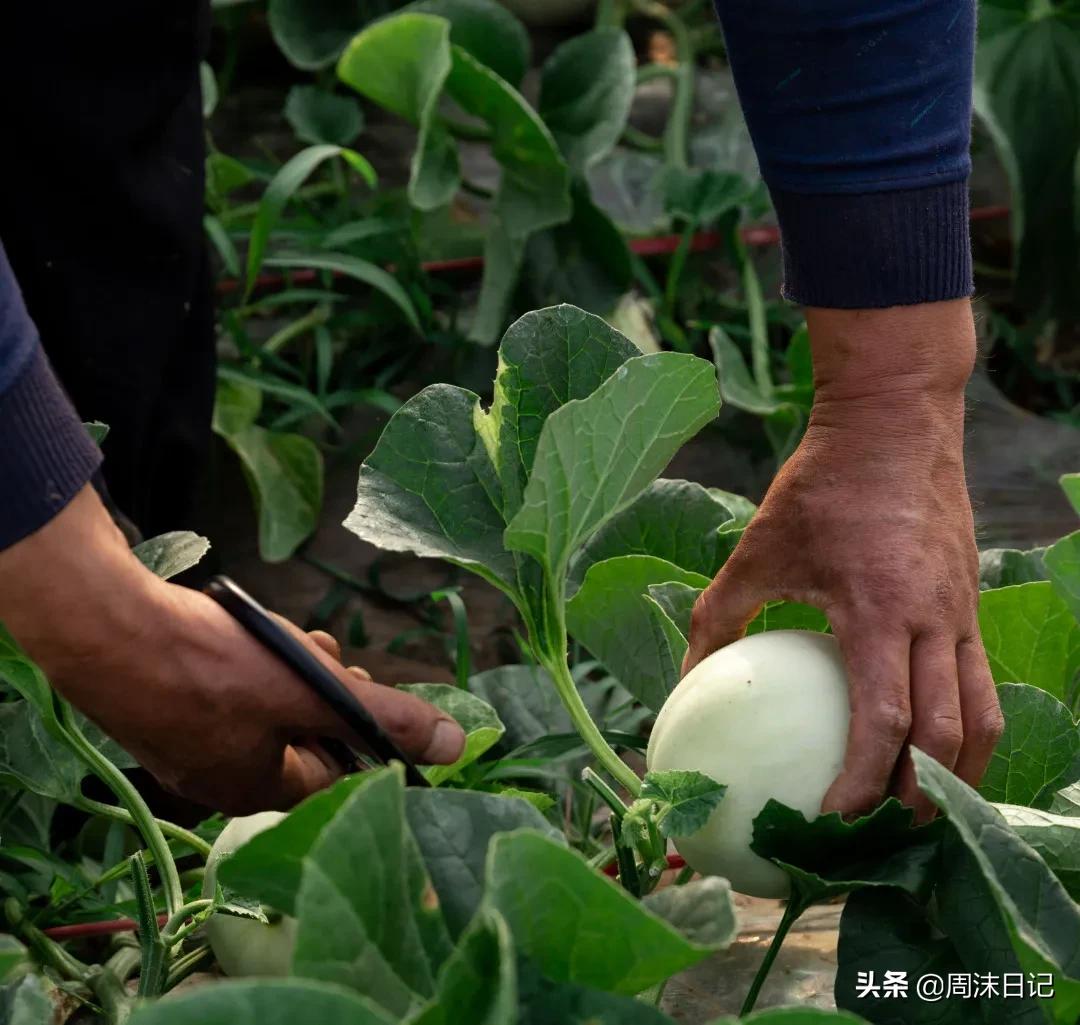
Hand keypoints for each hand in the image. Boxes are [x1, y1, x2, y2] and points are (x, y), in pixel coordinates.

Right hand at [0, 486, 465, 814]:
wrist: (107, 627)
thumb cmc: (214, 666)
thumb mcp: (314, 690)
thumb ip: (385, 719)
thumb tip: (456, 748)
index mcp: (258, 790)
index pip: (339, 776)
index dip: (364, 731)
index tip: (366, 692)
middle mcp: (221, 781)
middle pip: (304, 739)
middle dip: (327, 694)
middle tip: (328, 657)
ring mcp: (188, 747)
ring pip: (270, 711)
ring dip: (294, 673)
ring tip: (294, 637)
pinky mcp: (169, 711)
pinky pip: (231, 697)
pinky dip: (254, 668)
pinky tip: (252, 635)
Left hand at [684, 301, 1003, 821]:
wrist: (895, 420)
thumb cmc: (821, 483)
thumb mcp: (757, 545)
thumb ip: (719, 611)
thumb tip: (686, 675)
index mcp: (880, 612)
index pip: (885, 724)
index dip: (863, 786)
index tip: (832, 824)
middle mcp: (935, 621)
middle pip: (948, 738)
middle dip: (921, 801)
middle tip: (881, 841)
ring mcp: (962, 612)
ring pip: (983, 716)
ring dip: (959, 774)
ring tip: (920, 808)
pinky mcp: (971, 601)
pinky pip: (983, 680)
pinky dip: (967, 725)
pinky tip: (933, 741)